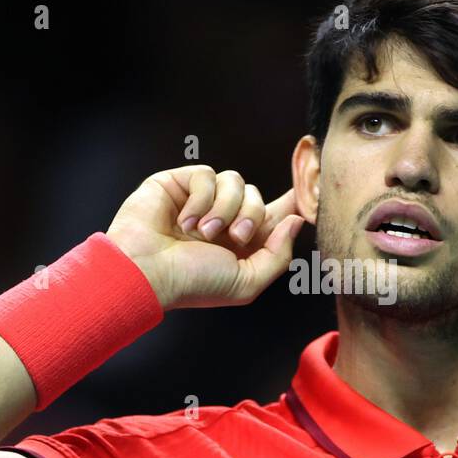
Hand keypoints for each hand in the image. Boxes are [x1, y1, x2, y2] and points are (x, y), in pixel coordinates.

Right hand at [105, 165, 305, 310]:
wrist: (146, 272)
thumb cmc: (193, 283)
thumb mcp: (246, 281)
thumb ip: (278, 254)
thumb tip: (296, 220)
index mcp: (241, 242)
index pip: (275, 213)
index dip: (293, 200)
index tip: (311, 184)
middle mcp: (222, 218)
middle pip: (257, 196)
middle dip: (252, 216)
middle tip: (235, 237)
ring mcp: (199, 199)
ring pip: (235, 181)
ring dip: (225, 209)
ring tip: (203, 233)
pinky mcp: (178, 183)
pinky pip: (206, 175)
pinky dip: (200, 199)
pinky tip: (184, 221)